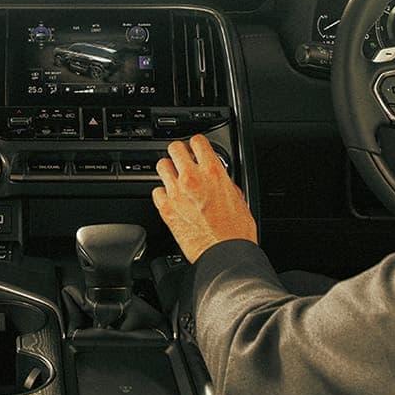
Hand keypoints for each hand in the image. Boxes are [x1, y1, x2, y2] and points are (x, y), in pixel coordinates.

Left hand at [151, 135, 257, 260]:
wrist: (225, 253)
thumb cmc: (236, 231)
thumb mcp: (238, 197)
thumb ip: (224, 182)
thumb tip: (219, 180)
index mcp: (213, 172)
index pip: (197, 141)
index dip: (196, 144)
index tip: (196, 149)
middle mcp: (192, 178)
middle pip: (174, 148)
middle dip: (179, 153)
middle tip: (183, 160)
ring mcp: (176, 193)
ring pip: (161, 165)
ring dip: (168, 170)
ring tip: (175, 178)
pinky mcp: (166, 209)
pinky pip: (156, 191)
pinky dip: (162, 193)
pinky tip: (171, 198)